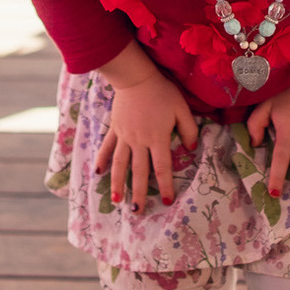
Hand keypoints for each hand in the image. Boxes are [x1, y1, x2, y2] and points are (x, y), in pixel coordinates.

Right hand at [97, 70, 200, 206]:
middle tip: (138, 212)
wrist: (136, 77)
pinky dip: (102, 160)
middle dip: (139, 192)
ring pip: (120, 164)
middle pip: (139, 171)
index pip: (162, 167)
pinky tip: (98, 173)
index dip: (165, 185)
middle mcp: (139, 141)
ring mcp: (124, 136)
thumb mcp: (181, 108)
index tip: (167, 201)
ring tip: (117, 201)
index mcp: (157, 138)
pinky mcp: (115, 129)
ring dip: (118, 183)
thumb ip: (189, 129)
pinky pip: (107, 147)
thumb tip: (191, 149)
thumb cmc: (162, 92)